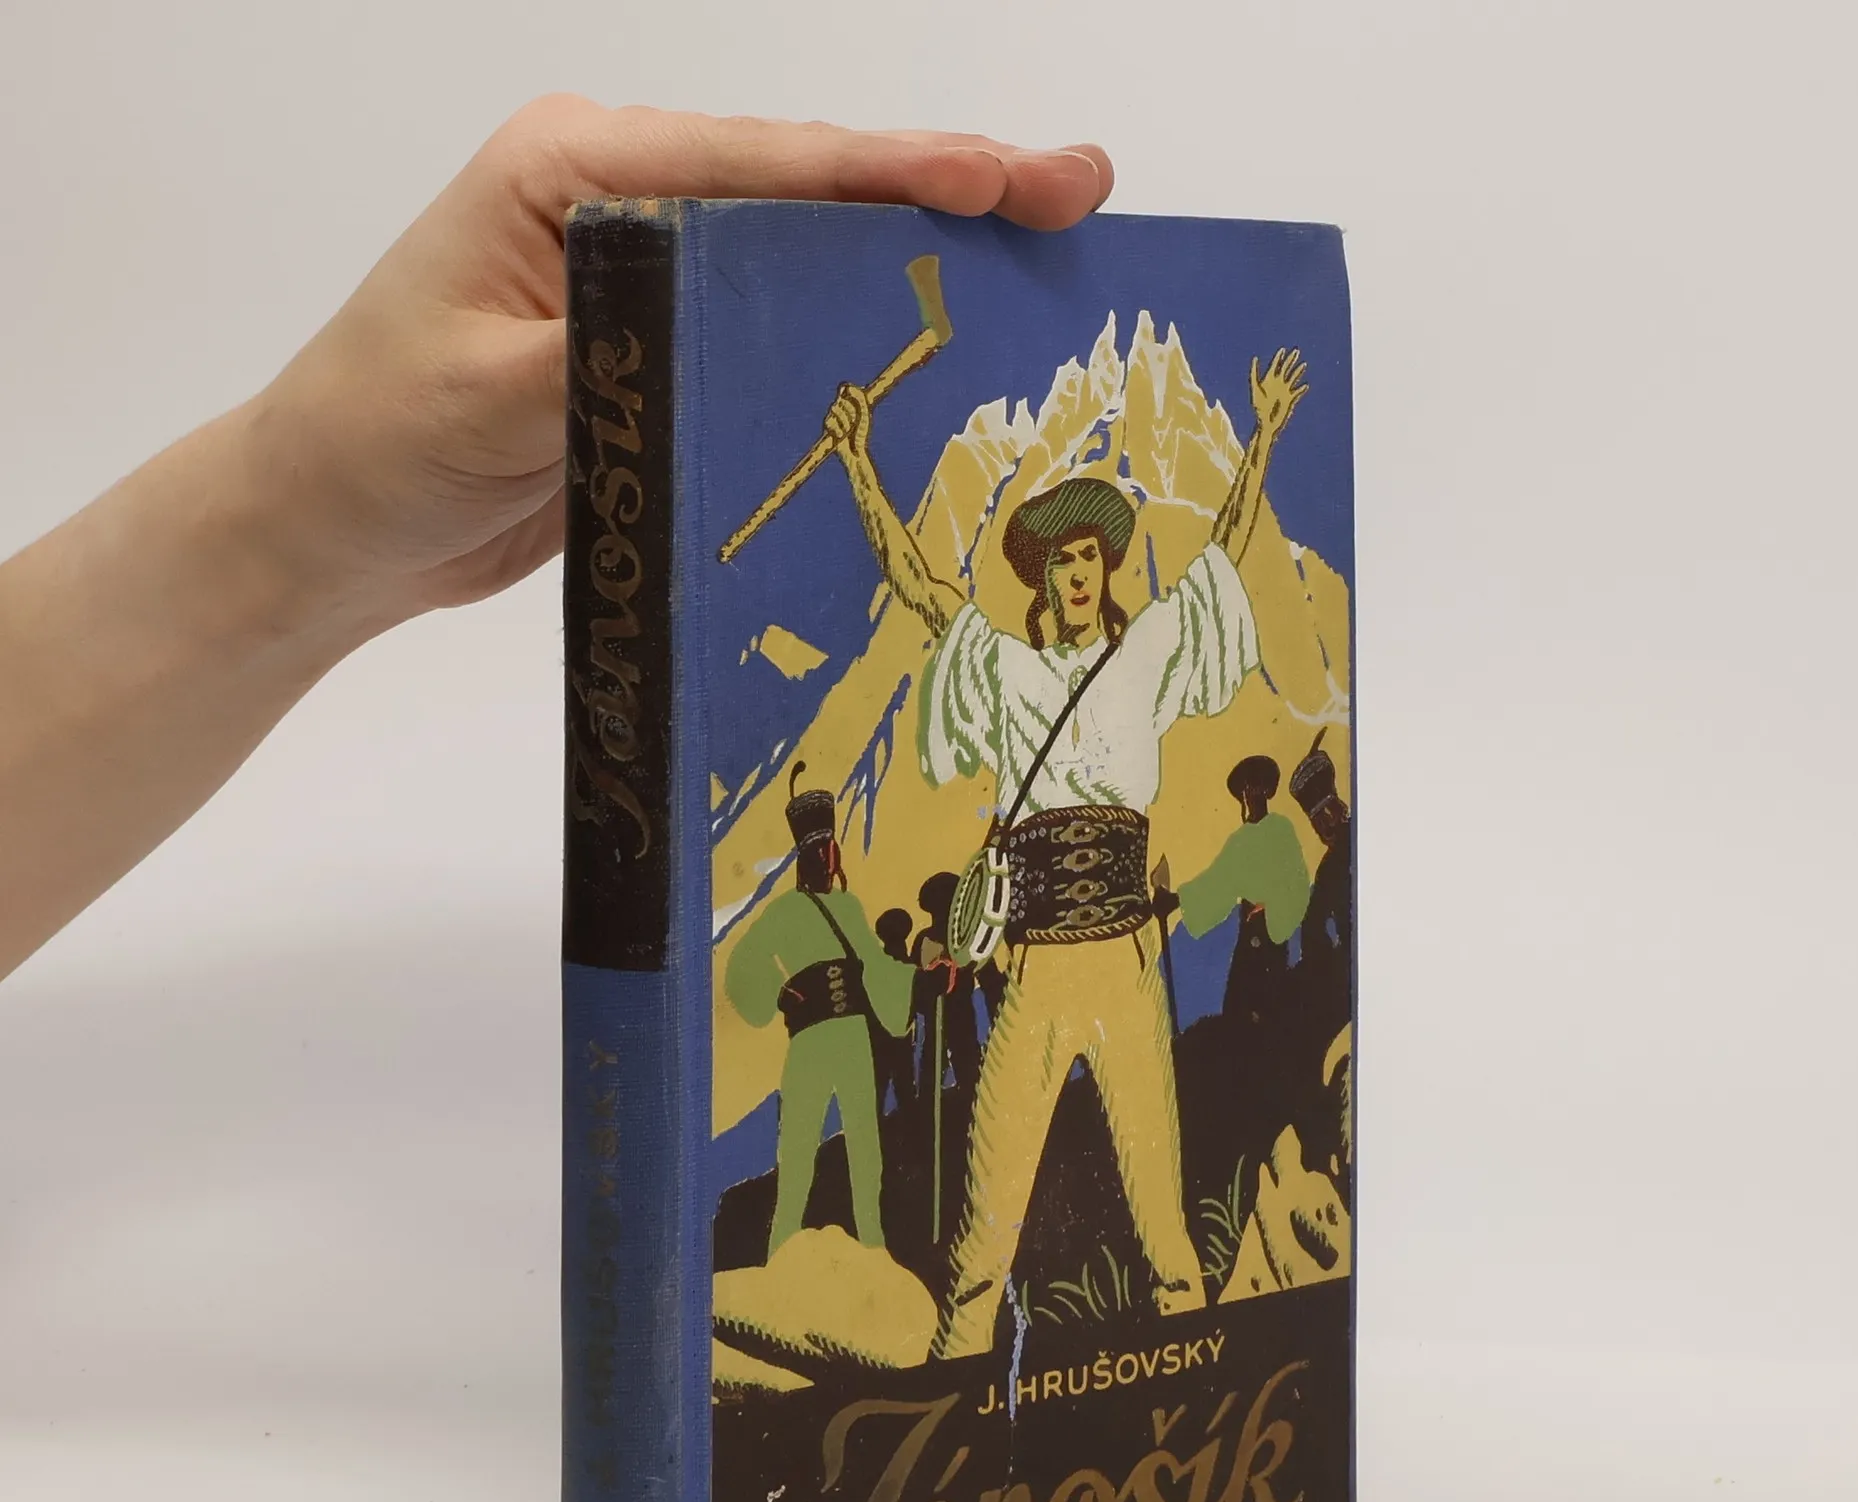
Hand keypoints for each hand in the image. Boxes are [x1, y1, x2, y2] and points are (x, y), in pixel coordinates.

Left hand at [250, 98, 1113, 644]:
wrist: (331, 526)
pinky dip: (860, 339)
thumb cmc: (375, 440)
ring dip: (918, 261)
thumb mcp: (484, 394)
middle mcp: (620, 204)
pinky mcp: (659, 353)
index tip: (1001, 179)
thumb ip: (608, 347)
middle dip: (942, 192)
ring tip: (1039, 261)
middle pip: (805, 191)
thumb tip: (717, 317)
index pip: (759, 164)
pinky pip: (776, 336)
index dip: (891, 172)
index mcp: (573, 172)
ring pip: (804, 258)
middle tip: (1072, 196)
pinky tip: (939, 355)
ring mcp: (646, 278)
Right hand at [825, 383, 873, 462]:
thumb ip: (859, 399)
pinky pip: (830, 421)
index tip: (853, 395)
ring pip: (835, 409)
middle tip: (855, 421)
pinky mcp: (827, 426)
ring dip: (845, 420)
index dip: (847, 389)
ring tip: (849, 430)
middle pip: (840, 399)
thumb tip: (848, 387)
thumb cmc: (861, 433)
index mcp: (850, 402)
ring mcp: (832, 416)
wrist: (856, 451)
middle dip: (850, 410)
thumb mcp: (863, 414)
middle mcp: (840, 407)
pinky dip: (838, 429)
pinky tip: (841, 436)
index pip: (845, 388)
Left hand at [1249, 347, 1309, 439]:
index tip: (1282, 349)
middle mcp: (1277, 384)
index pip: (1275, 366)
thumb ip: (1254, 374)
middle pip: (1285, 369)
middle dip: (1290, 360)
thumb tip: (1254, 358)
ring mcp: (1284, 391)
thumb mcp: (1255, 388)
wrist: (1265, 422)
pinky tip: (1305, 386)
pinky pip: (1297, 393)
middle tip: (1295, 350)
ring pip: (1293, 378)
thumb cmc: (1258, 407)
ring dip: (1298, 372)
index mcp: (1269, 381)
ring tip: (1303, 364)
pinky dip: (1301, 389)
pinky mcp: (1290, 399)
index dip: (1278, 357)